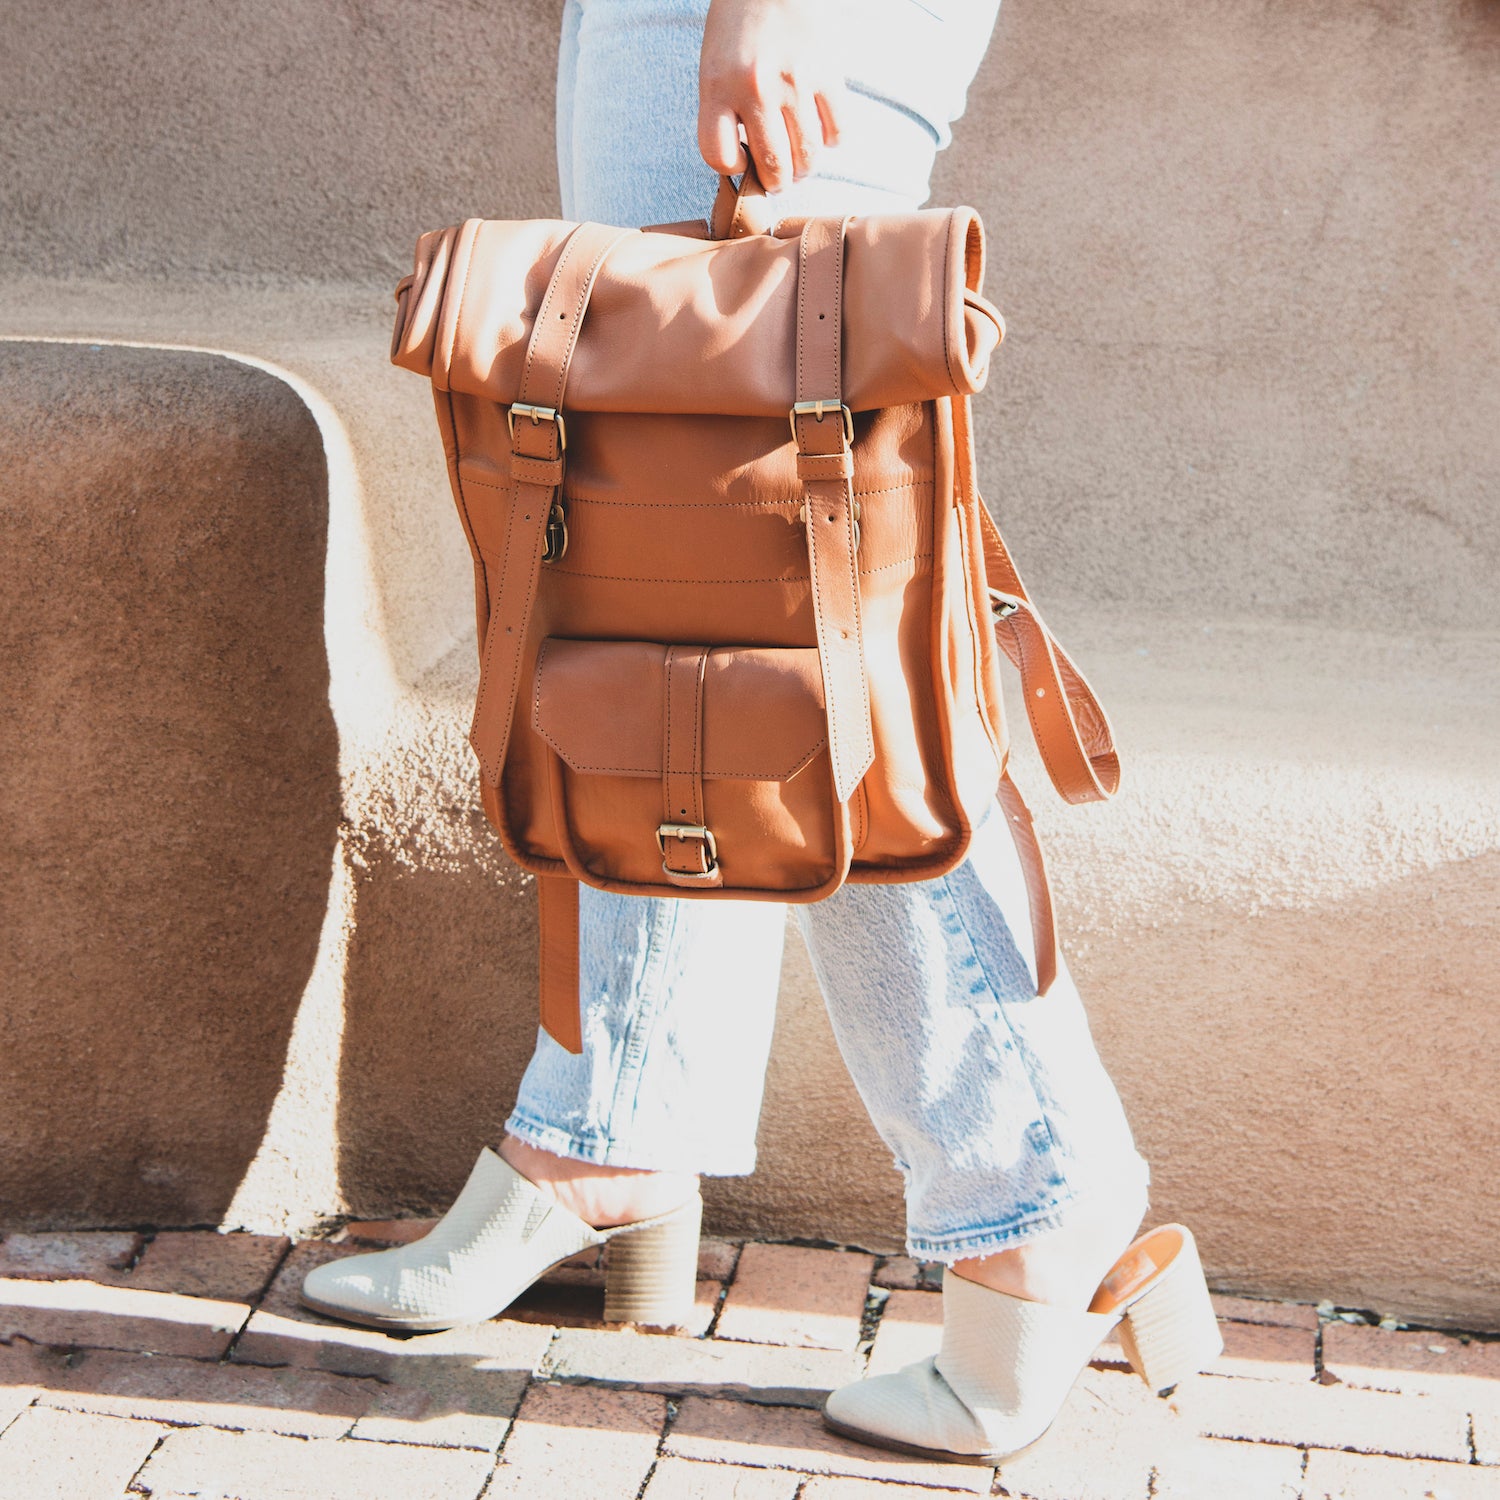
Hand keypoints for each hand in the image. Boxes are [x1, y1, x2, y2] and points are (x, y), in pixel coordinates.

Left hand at [699, 0, 847, 192]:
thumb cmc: (740, 29)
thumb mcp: (714, 67)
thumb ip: (724, 112)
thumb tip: (750, 162)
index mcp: (719, 85)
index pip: (720, 157)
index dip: (733, 168)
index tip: (742, 159)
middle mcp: (756, 87)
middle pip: (772, 166)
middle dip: (776, 182)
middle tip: (778, 177)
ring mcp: (794, 82)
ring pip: (806, 158)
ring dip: (803, 169)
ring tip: (799, 161)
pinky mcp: (827, 73)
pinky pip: (837, 132)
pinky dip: (832, 141)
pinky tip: (822, 132)